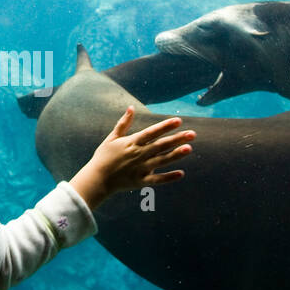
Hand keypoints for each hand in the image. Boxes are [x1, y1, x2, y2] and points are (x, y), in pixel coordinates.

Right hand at [69, 107, 194, 209]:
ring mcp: (140, 168)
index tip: (178, 121)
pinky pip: (157, 179)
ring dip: (176, 155)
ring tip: (189, 148)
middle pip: (161, 145)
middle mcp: (138, 154)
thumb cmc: (103, 157)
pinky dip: (168, 177)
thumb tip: (131, 107)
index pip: (152, 132)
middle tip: (193, 134)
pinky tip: (181, 173)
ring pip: (161, 160)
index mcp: (132, 143)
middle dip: (177, 139)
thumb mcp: (112, 138)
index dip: (165, 126)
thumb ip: (123, 123)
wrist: (97, 179)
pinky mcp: (140, 181)